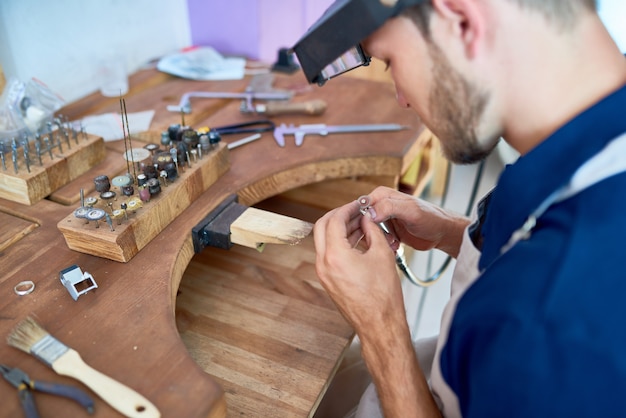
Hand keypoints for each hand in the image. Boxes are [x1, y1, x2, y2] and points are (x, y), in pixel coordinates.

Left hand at [313, 200, 404, 336]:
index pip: (334, 220)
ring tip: (360, 225)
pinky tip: (357, 240)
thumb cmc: (383, 295)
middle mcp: (323, 263)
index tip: (358, 205)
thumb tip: (367, 219)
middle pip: (321, 227)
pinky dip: (339, 243)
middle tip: (355, 211)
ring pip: (324, 240)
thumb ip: (372, 231)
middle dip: (338, 215)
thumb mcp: (382, 255)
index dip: (347, 209)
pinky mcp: (327, 280)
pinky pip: (328, 254)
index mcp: (335, 255)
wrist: (380, 325)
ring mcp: (323, 273)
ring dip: (339, 229)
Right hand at [362, 186, 469, 257]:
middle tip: (381, 239)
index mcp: (383, 195)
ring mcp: (384, 219)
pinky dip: (383, 245)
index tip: (367, 230)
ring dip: (378, 240)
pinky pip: (377, 239)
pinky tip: (395, 247)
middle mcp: (381, 205)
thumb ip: (389, 208)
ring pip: (369, 231)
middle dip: (370, 232)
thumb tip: (369, 213)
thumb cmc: (431, 218)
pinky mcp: (388, 231)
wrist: (442, 233)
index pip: (361, 205)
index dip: (361, 218)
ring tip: (392, 243)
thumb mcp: (410, 210)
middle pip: (362, 219)